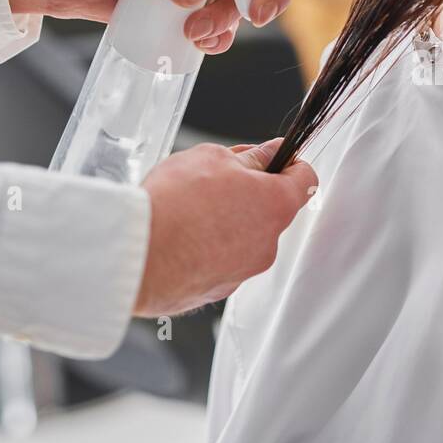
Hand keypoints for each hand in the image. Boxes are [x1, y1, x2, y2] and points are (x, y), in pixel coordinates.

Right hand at [134, 139, 317, 316]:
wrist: (136, 256)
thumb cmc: (173, 205)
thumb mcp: (213, 158)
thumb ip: (250, 157)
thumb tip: (268, 153)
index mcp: (275, 205)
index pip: (306, 179)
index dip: (290, 164)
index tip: (275, 158)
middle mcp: (268, 243)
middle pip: (272, 210)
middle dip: (250, 194)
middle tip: (216, 182)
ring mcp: (245, 270)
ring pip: (246, 237)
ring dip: (227, 223)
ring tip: (189, 213)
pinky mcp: (220, 289)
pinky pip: (222, 261)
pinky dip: (208, 249)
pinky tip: (182, 238)